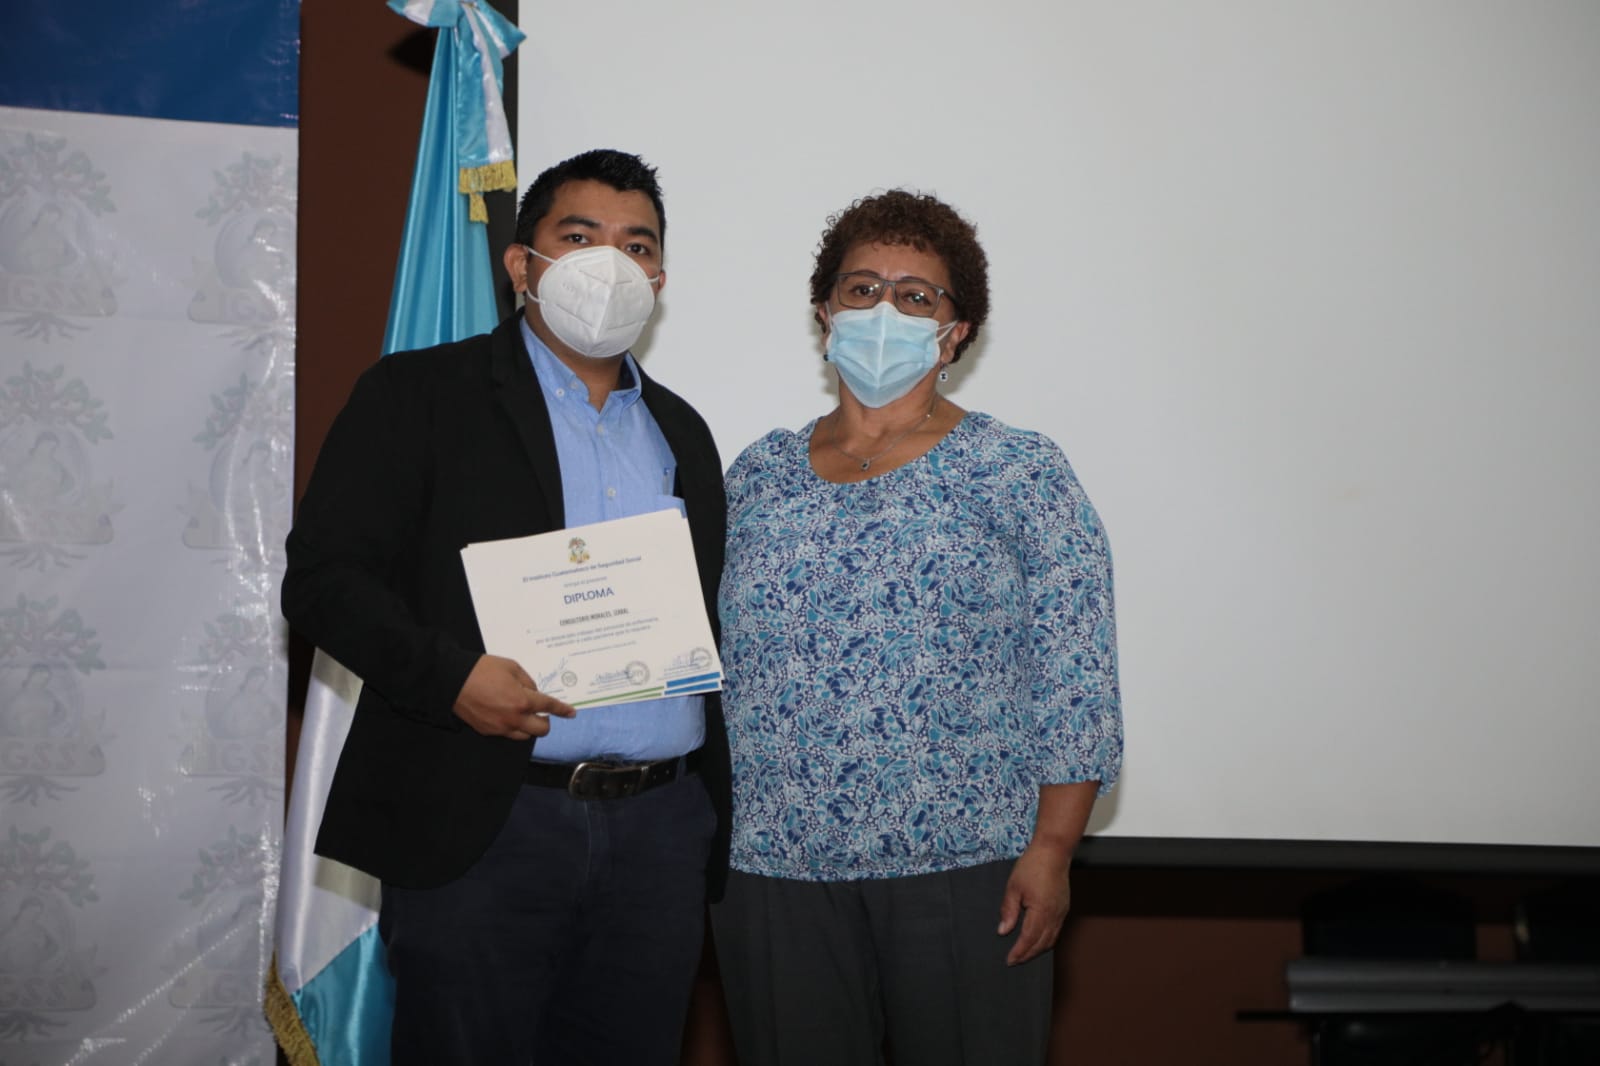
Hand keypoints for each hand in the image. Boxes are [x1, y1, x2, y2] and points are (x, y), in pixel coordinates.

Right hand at [452, 655, 575, 739]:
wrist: (452, 681)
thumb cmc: (482, 669)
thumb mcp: (511, 667)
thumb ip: (527, 681)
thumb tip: (534, 693)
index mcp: (523, 700)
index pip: (549, 707)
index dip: (563, 710)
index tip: (571, 713)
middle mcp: (514, 718)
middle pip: (541, 730)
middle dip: (546, 721)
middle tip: (541, 712)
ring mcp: (501, 728)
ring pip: (525, 736)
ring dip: (529, 726)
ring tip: (523, 714)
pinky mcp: (488, 731)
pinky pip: (508, 734)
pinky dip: (513, 727)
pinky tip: (507, 715)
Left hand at [997, 839, 1072, 965]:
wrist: (1053, 852)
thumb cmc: (1032, 866)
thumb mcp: (1013, 887)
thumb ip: (1009, 911)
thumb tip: (1003, 931)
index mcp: (1041, 911)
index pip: (1029, 939)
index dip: (1019, 952)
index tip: (1009, 960)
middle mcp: (1054, 915)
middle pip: (1042, 944)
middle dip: (1028, 955)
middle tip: (1015, 961)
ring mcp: (1061, 912)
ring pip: (1051, 939)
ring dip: (1038, 950)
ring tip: (1024, 954)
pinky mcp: (1064, 908)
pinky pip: (1056, 931)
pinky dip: (1046, 940)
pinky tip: (1037, 940)